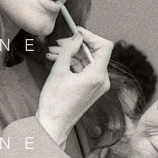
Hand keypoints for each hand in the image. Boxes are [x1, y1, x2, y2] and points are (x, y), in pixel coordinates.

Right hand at [38, 27, 112, 144]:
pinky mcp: (92, 89)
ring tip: (53, 52)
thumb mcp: (58, 71)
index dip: (91, 35)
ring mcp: (98, 86)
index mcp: (97, 76)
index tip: (76, 31)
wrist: (53, 125)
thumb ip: (68, 49)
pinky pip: (85, 70)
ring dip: (72, 54)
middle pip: (95, 53)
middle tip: (59, 42)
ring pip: (88, 61)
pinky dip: (73, 63)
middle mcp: (102, 81)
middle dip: (77, 45)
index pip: (105, 46)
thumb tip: (77, 36)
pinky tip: (57, 60)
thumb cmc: (54, 102)